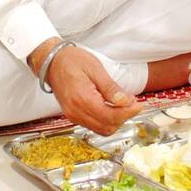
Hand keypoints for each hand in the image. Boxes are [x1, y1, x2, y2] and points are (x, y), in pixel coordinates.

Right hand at [29, 41, 144, 134]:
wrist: (52, 61)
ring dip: (116, 120)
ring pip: (101, 129)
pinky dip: (106, 120)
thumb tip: (126, 102)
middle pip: (107, 126)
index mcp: (82, 99)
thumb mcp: (96, 69)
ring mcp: (73, 115)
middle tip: (133, 103)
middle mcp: (76, 112)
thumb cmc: (72, 61)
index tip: (139, 104)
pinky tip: (112, 107)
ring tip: (124, 104)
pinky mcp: (73, 115)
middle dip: (123, 117)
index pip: (110, 116)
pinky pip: (94, 125)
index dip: (128, 112)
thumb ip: (111, 88)